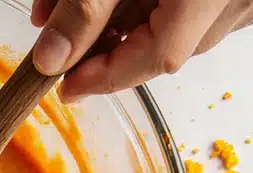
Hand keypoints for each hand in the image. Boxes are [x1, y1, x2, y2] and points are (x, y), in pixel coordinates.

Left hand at [30, 0, 252, 100]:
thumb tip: (52, 58)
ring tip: (81, 5)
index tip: (64, 85)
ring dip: (127, 26)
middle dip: (108, 46)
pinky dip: (154, 7)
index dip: (106, 76)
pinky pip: (200, 10)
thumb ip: (83, 7)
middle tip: (63, 41)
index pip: (159, 56)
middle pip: (168, 46)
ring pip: (181, 30)